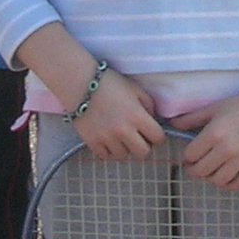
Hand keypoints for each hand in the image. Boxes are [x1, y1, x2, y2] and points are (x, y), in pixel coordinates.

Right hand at [15, 23, 164, 159]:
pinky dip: (108, 149)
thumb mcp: (135, 88)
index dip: (157, 136)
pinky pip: (105, 155)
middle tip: (137, 137)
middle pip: (143, 153)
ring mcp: (107, 138)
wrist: (79, 83)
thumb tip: (153, 119)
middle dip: (143, 146)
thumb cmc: (109, 83)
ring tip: (119, 136)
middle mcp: (124, 131)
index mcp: (137, 116)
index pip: (158, 138)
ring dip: (124, 147)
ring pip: (123, 156)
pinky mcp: (92, 142)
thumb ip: (149, 105)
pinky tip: (107, 137)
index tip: (152, 133)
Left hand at [175, 60, 238, 188]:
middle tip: (195, 165)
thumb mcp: (214, 108)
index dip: (187, 156)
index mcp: (214, 133)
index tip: (190, 154)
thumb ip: (191, 118)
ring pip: (217, 180)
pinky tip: (225, 175)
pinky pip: (236, 184)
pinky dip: (227, 184)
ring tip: (210, 169)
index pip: (190, 155)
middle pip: (201, 171)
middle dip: (194, 169)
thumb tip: (172, 125)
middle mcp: (227, 148)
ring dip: (210, 177)